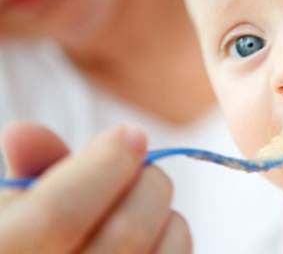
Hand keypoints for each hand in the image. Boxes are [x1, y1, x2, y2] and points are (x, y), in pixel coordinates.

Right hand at [0, 122, 191, 252]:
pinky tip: (155, 235)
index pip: (57, 216)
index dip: (102, 167)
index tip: (130, 134)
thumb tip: (25, 131)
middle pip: (126, 234)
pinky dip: (175, 240)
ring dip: (165, 213)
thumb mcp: (14, 211)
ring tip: (142, 205)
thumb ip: (30, 173)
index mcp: (8, 253)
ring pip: (164, 251)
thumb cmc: (33, 242)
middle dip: (147, 182)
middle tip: (142, 168)